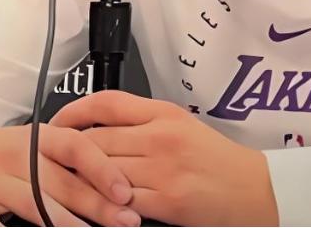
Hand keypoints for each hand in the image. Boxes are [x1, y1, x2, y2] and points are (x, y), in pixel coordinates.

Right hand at [0, 120, 140, 225]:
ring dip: (64, 224)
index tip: (126, 193)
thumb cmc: (1, 156)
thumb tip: (119, 190)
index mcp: (38, 139)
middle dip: (97, 206)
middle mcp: (16, 156)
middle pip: (61, 182)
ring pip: (33, 204)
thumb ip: (70, 166)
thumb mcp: (35, 148)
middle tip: (126, 222)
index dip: (103, 170)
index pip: (77, 148)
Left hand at [51, 91, 278, 226]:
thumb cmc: (219, 160)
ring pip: (102, 172)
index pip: (107, 103)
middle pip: (96, 140)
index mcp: (166, 114)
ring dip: (82, 181)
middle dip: (70, 153)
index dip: (73, 111)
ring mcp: (162, 170)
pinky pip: (119, 203)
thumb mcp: (184, 126)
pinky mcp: (165, 201)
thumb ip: (144, 123)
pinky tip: (97, 207)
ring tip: (68, 186)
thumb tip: (99, 127)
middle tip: (54, 160)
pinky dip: (104, 206)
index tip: (57, 123)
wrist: (255, 189)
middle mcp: (161, 137)